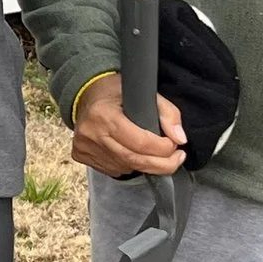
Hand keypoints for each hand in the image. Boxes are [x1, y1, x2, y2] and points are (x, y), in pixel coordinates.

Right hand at [71, 74, 186, 178]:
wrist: (84, 94)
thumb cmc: (114, 92)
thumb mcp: (143, 92)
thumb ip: (167, 113)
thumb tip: (179, 138)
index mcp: (104, 115)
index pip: (140, 142)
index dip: (163, 148)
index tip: (175, 145)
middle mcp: (92, 134)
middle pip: (134, 160)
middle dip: (162, 164)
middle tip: (176, 159)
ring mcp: (86, 148)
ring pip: (126, 167)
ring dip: (147, 165)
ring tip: (157, 155)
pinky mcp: (83, 156)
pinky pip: (115, 169)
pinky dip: (130, 166)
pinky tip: (135, 155)